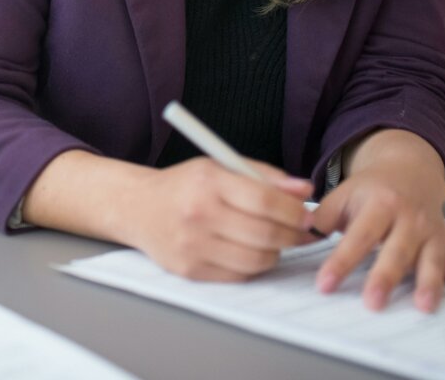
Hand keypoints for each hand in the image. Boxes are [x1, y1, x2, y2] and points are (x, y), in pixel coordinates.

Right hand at [125, 157, 314, 280]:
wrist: (137, 207)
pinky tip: (248, 251)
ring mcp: (193, 245)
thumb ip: (264, 176)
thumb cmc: (184, 185)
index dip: (294, 212)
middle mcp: (199, 213)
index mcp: (208, 182)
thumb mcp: (219, 167)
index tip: (306, 215)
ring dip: (275, 252)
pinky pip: (238, 276)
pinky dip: (252, 266)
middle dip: (292, 236)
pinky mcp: (190, 270)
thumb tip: (304, 189)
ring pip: (256, 260)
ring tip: (273, 241)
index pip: (265, 201)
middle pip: (265, 234)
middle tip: (300, 233)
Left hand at [312, 131, 444, 312]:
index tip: (326, 284)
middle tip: (372, 303)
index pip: (357, 236)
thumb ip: (323, 216)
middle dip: (384, 277)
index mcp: (379, 204)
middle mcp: (407, 218)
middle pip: (395, 251)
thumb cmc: (371, 188)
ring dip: (428, 283)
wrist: (409, 168)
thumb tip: (299, 234)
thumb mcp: (344, 193)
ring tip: (423, 305)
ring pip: (429, 259)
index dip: (341, 261)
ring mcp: (429, 231)